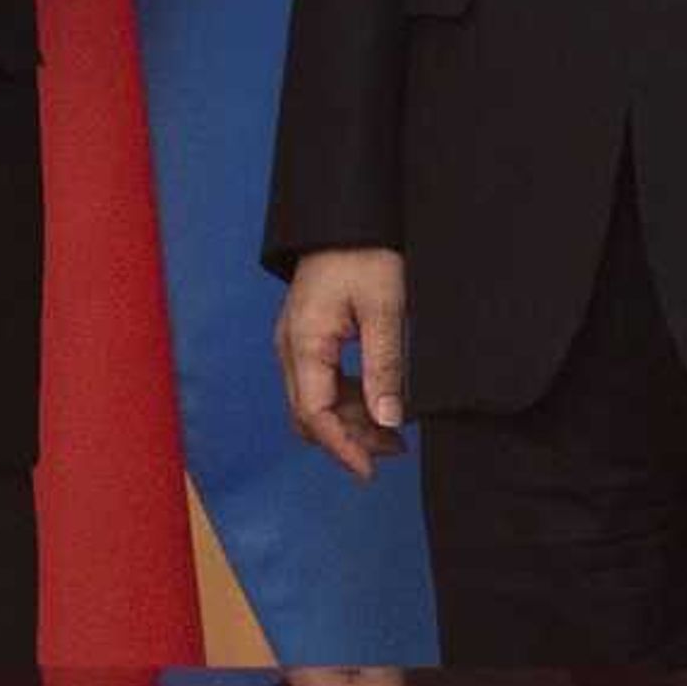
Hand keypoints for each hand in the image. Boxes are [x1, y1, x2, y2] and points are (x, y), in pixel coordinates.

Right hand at [273, 246, 409, 480]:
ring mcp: (296, 341)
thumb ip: (385, 367)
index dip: (343, 448)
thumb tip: (389, 420)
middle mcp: (291, 347)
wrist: (348, 216)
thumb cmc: (365, 253)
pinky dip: (347, 398)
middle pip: (311, 414)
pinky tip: (378, 400)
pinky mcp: (308, 336)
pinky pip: (320, 382)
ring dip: (350, 420)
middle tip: (396, 449)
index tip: (371, 470)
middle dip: (350, 438)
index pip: (314, 414)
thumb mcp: (384, 310)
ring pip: (315, 401)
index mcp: (304, 342)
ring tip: (394, 430)